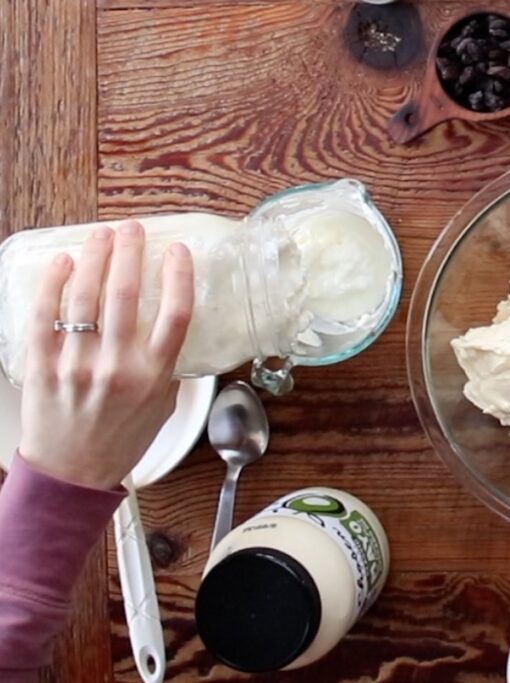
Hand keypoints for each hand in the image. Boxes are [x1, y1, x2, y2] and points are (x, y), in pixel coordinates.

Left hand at [18, 220, 193, 489]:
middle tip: (132, 229)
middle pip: (128, 296)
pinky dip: (52, 283)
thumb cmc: (121, 441)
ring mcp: (78, 366)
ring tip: (101, 235)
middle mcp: (119, 369)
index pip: (176, 315)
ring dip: (95, 258)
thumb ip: (168, 367)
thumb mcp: (163, 407)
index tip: (177, 252)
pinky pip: (45, 315)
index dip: (179, 276)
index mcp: (154, 377)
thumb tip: (171, 325)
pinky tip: (61, 262)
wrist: (73, 475)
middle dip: (130, 253)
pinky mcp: (43, 367)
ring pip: (86, 298)